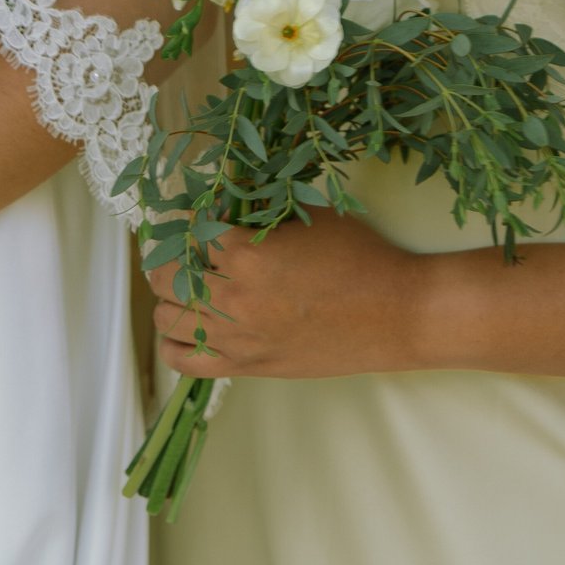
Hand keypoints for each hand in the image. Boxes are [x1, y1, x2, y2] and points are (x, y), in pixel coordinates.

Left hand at [146, 209, 442, 378]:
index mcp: (245, 253)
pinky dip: (172, 342)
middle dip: (169, 257)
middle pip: (164, 276)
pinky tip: (185, 327)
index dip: (186, 219)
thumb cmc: (362, 258)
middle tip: (184, 250)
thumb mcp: (311, 216)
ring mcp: (236, 336)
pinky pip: (182, 361)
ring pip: (165, 317)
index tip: (191, 216)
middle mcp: (232, 297)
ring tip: (188, 286)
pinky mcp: (247, 365)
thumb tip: (224, 200)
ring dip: (170, 297)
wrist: (399, 314)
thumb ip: (262, 209)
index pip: (187, 230)